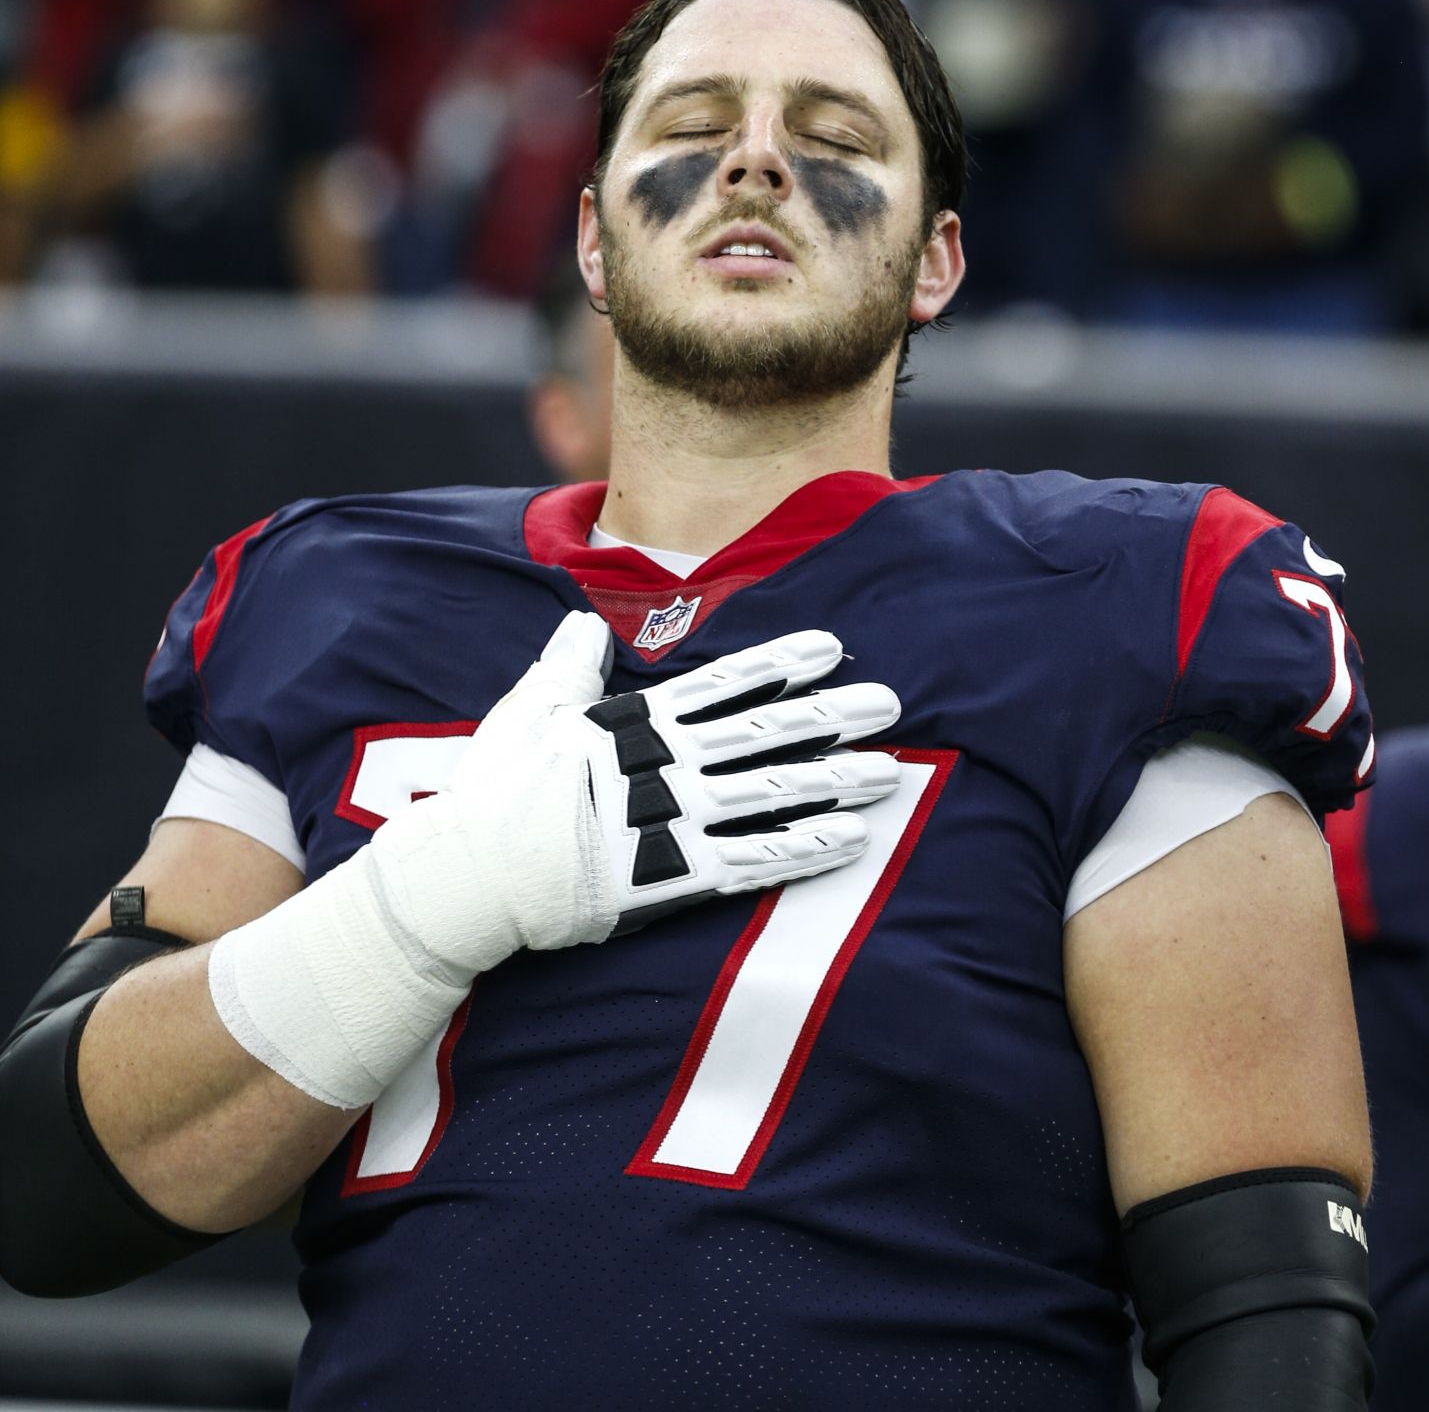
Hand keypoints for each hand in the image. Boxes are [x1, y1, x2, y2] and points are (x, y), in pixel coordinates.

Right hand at [377, 612, 901, 973]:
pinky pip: (754, 859)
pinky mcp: (671, 876)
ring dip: (835, 778)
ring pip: (772, 789)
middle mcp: (665, 761)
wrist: (467, 874)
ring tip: (888, 770)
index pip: (725, 683)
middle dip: (832, 714)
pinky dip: (805, 847)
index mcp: (635, 720)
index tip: (830, 646)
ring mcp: (672, 817)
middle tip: (889, 702)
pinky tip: (849, 839)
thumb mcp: (528, 711)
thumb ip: (567, 668)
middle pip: (766, 730)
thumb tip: (585, 623)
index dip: (782, 664)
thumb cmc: (492, 793)